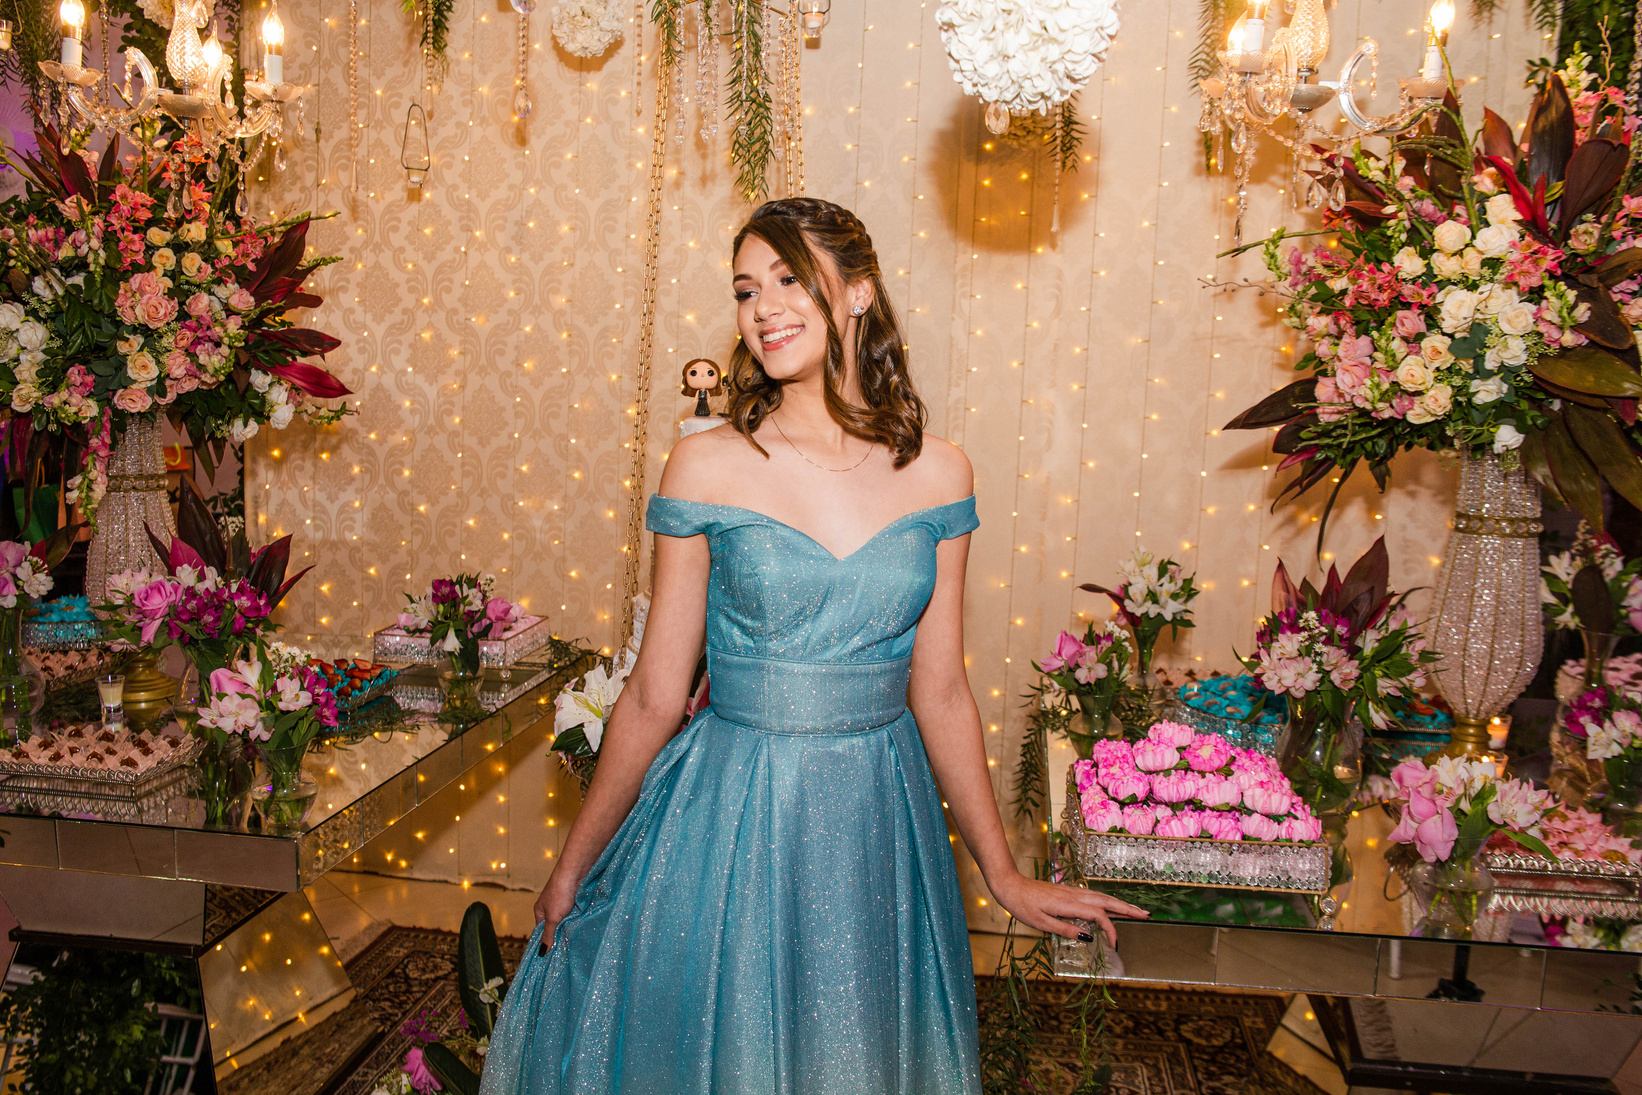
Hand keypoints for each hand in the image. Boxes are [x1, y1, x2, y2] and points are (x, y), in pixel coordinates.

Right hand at [533, 873, 578, 954]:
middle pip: (554, 928)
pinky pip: (575, 916)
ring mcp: (564, 904)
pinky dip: (577, 922)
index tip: (550, 957)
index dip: (546, 942)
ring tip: (574, 944)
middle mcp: (551, 908)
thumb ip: (548, 934)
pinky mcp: (576, 901)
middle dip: (559, 937)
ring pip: (566, 922)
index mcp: (540, 911)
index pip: (541, 931)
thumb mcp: (552, 917)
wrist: (576, 872)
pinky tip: (581, 930)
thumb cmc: (560, 893)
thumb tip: (542, 952)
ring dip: (569, 930)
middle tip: (564, 954)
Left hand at [988, 871, 1147, 946]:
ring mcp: (1071, 891)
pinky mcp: (1067, 891)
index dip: (1110, 929)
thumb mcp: (1041, 923)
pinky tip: (1110, 904)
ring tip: (1135, 910)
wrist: (1009, 884)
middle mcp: (1073, 895)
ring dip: (1119, 903)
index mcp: (1068, 904)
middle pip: (1106, 901)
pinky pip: (1093, 895)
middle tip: (1146, 915)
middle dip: (1127, 909)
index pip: (1098, 916)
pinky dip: (1107, 900)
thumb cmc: (1022, 905)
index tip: (1114, 944)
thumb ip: (1065, 929)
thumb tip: (1088, 936)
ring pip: (1101, 896)